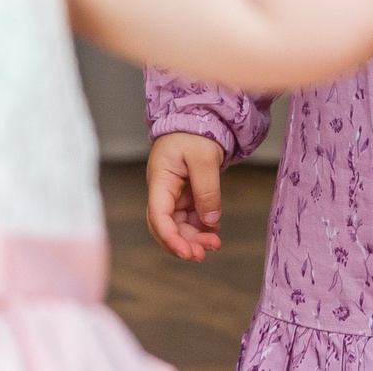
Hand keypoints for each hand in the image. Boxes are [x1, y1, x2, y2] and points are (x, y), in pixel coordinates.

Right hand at [146, 132, 226, 260]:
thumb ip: (207, 189)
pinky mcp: (185, 195)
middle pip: (166, 226)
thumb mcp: (204, 158)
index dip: (170, 238)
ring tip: (214, 245)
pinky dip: (200, 228)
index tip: (186, 252)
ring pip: (178, 226)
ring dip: (193, 238)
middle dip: (182, 243)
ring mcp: (173, 195)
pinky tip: (213, 231)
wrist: (198, 118)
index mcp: (160, 181)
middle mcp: (163, 191)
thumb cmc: (195, 132)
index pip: (158, 215)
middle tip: (203, 254)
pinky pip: (189, 218)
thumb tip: (210, 221)